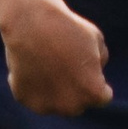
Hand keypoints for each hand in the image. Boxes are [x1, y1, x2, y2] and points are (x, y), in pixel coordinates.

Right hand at [0, 0, 112, 116]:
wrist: (30, 22)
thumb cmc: (66, 28)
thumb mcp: (96, 40)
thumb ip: (99, 62)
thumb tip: (94, 72)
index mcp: (93, 94)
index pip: (102, 97)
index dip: (97, 81)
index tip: (87, 66)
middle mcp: (71, 106)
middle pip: (78, 103)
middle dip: (76, 89)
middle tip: (65, 64)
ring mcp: (46, 106)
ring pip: (56, 102)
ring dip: (55, 90)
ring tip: (48, 63)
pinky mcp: (24, 99)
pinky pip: (34, 95)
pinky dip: (34, 85)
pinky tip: (32, 65)